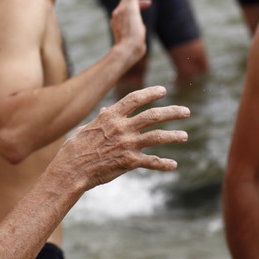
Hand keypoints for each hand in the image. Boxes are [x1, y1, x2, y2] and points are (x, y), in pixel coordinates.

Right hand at [63, 85, 188, 189]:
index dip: (150, 93)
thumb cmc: (75, 148)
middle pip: (153, 115)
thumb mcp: (86, 127)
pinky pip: (151, 162)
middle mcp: (122, 127)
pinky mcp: (129, 162)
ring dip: (173, 136)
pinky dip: (163, 163)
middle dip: (172, 111)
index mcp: (111, 116)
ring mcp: (127, 144)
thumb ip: (100, 119)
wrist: (72, 169)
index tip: (163, 90)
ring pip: (157, 137)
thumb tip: (106, 110)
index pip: (135, 99)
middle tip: (186, 111)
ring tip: (185, 135)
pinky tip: (173, 164)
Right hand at [110, 0, 152, 64]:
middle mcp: (117, 14)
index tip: (147, 3)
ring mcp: (122, 9)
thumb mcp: (134, 43)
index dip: (139, 5)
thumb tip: (139, 36)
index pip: (127, 10)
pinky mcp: (129, 6)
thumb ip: (136, 37)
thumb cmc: (131, 52)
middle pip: (127, 0)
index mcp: (117, 23)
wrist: (125, 51)